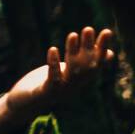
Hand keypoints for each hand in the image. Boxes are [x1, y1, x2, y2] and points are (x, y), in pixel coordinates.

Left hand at [0, 27, 116, 133]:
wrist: (25, 104)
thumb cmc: (49, 84)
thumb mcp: (69, 71)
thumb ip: (85, 62)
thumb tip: (109, 53)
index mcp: (80, 80)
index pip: (96, 63)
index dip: (101, 48)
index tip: (107, 31)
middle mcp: (74, 85)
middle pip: (85, 66)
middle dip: (88, 48)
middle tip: (88, 29)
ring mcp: (61, 90)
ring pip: (70, 71)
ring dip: (72, 53)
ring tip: (73, 34)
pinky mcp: (46, 93)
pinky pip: (53, 79)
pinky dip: (54, 64)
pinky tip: (53, 49)